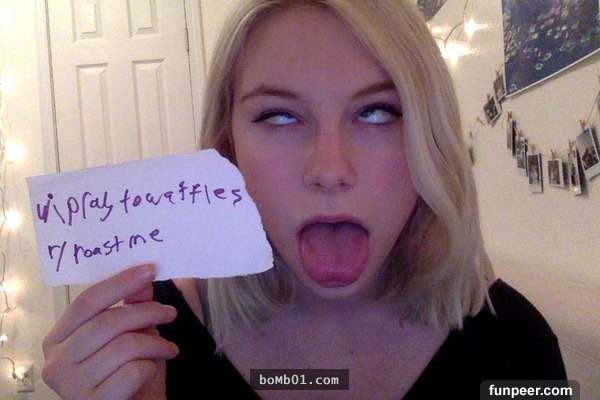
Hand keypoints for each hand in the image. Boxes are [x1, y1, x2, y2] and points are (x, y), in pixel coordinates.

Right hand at [41, 264, 178, 399]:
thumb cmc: (127, 376)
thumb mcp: (131, 335)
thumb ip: (132, 306)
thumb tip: (143, 276)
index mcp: (58, 339)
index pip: (86, 302)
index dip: (120, 282)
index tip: (150, 269)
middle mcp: (56, 362)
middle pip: (106, 321)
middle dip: (146, 312)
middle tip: (170, 312)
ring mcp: (70, 385)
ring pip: (123, 345)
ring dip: (155, 343)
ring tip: (168, 348)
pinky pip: (132, 371)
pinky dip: (150, 367)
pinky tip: (152, 370)